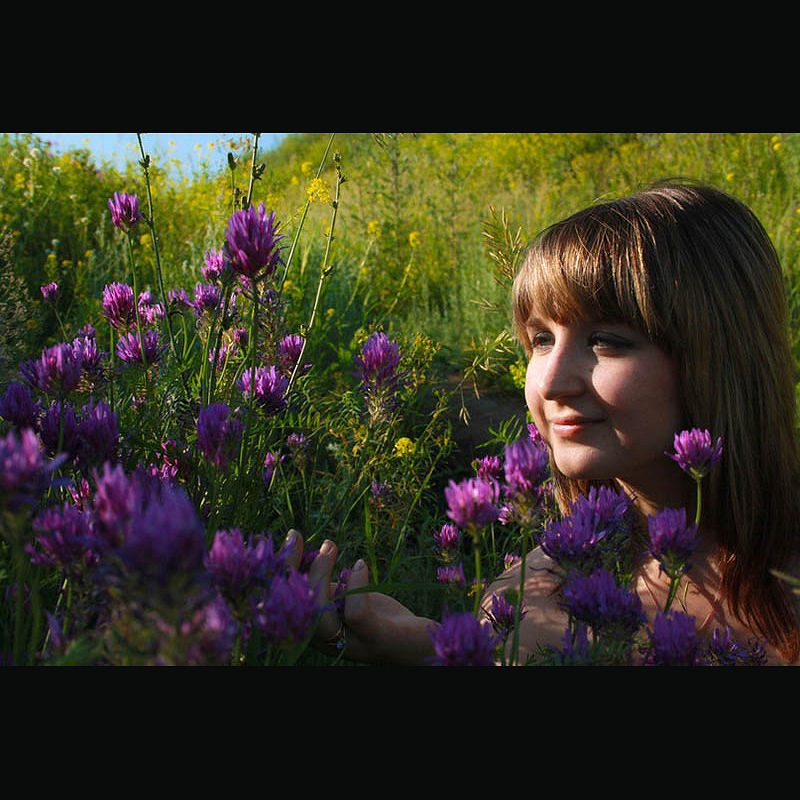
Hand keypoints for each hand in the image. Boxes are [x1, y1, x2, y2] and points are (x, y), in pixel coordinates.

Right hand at [283, 530, 436, 664]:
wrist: (416, 643)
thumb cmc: (377, 616)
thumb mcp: (343, 598)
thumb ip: (322, 586)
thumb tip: (299, 550)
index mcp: (313, 630)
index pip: (282, 603)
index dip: (278, 571)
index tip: (287, 538)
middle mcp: (326, 642)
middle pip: (294, 608)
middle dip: (290, 569)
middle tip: (297, 537)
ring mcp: (351, 643)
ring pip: (319, 615)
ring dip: (320, 575)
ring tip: (330, 546)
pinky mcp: (376, 639)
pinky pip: (356, 614)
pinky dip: (355, 586)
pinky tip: (360, 565)